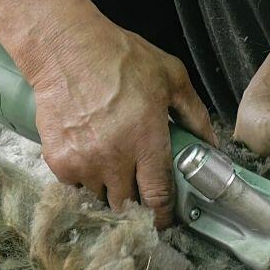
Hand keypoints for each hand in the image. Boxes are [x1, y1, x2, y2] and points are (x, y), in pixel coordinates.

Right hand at [20, 14, 216, 227]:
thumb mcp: (171, 77)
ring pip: (99, 196)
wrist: (66, 50)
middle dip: (134, 201)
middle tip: (136, 188)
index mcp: (146, 141)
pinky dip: (82, 178)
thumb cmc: (120, 58)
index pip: (158, 197)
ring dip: (107, 189)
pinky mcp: (58, 160)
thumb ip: (195, 114)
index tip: (163, 220)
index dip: (162, 215)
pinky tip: (87, 157)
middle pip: (127, 205)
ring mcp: (83, 163)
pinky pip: (74, 184)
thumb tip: (211, 143)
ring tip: (110, 168)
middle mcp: (114, 159)